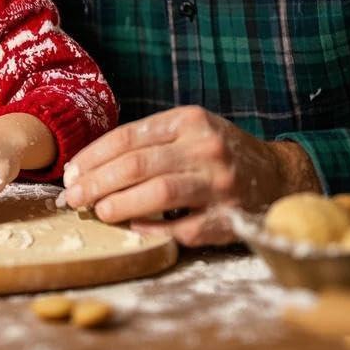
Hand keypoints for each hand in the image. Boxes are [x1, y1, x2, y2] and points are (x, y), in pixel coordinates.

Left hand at [63, 106, 319, 245]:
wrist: (279, 175)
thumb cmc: (218, 151)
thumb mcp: (189, 130)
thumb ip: (148, 141)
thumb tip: (90, 166)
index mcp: (189, 120)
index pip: (128, 136)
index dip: (93, 156)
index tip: (70, 172)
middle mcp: (205, 148)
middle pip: (136, 165)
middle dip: (96, 182)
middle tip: (73, 197)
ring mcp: (220, 184)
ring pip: (158, 194)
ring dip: (120, 205)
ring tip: (98, 211)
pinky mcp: (230, 218)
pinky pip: (183, 228)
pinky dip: (154, 229)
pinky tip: (135, 227)